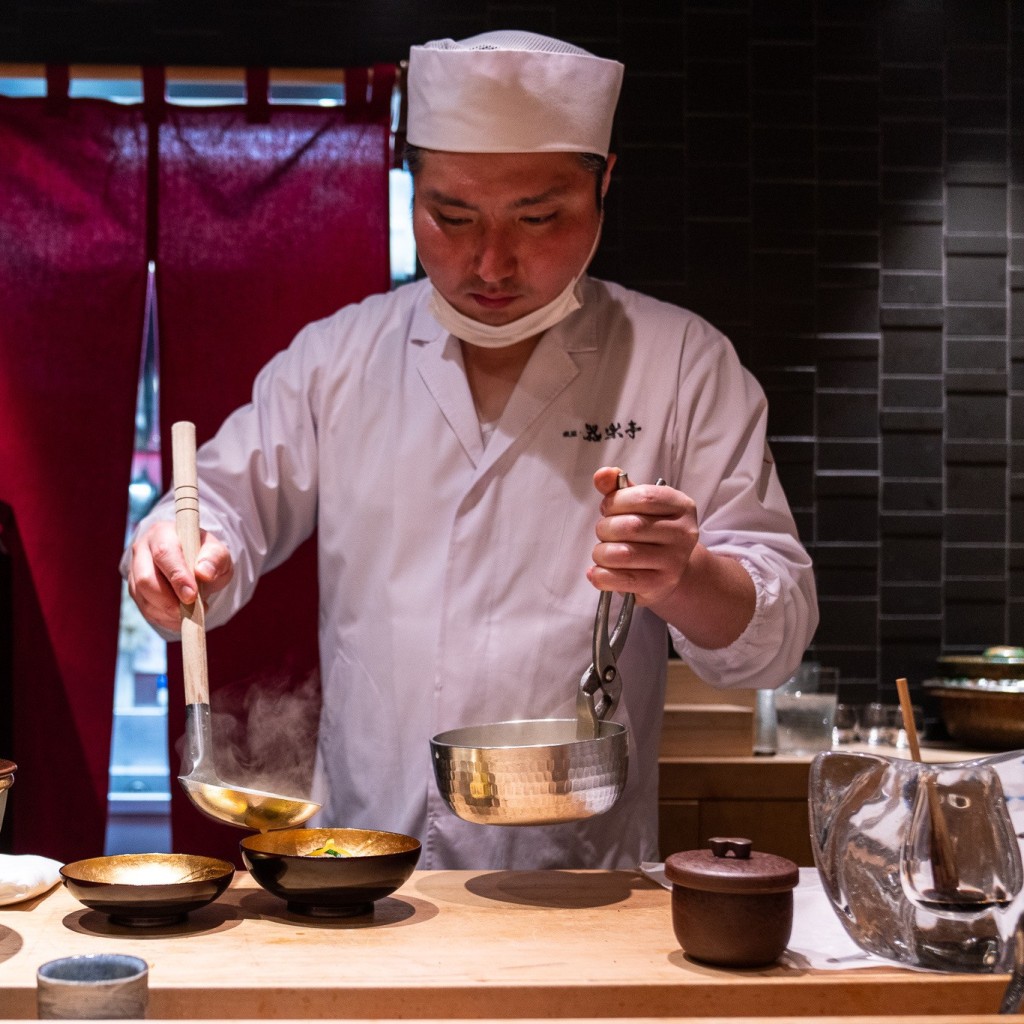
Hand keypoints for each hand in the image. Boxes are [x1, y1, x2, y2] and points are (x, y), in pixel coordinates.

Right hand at [127, 520, 232, 631]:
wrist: (196, 564)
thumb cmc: (206, 556)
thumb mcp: (218, 553)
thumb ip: (215, 559)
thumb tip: (203, 573)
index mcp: (163, 533)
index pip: (164, 554)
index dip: (177, 576)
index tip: (192, 595)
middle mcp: (142, 550)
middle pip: (145, 578)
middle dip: (168, 600)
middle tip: (191, 610)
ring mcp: (135, 571)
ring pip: (143, 597)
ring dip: (168, 612)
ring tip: (192, 613)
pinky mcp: (135, 591)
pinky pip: (145, 610)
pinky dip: (165, 618)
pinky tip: (181, 618)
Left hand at [586, 466, 698, 608]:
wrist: (672, 569)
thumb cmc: (650, 531)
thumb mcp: (639, 505)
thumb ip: (619, 488)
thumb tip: (602, 475)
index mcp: (681, 505)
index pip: (643, 497)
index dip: (615, 502)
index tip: (607, 508)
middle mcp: (683, 533)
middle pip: (630, 526)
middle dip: (605, 528)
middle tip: (604, 532)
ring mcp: (674, 561)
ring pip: (622, 554)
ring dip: (601, 552)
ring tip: (602, 552)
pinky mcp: (660, 585)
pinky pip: (621, 579)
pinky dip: (601, 575)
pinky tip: (597, 572)